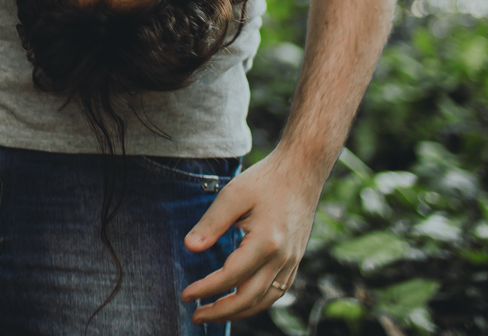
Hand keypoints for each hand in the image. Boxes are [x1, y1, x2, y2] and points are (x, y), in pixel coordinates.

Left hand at [180, 149, 324, 322]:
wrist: (302, 170)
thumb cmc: (265, 180)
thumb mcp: (233, 195)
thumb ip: (211, 223)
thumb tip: (190, 247)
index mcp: (266, 242)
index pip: (230, 277)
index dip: (206, 289)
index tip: (186, 295)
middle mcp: (282, 257)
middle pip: (249, 299)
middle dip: (220, 312)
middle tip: (196, 317)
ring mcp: (292, 260)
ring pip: (265, 300)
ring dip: (239, 312)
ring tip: (214, 314)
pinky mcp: (296, 259)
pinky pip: (277, 291)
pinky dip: (258, 302)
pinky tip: (242, 301)